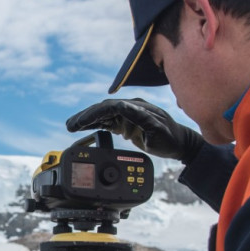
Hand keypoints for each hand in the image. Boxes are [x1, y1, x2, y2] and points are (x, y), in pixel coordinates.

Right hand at [65, 98, 204, 162]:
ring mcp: (128, 114)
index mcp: (137, 107)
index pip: (111, 106)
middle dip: (85, 117)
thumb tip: (124, 108)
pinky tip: (84, 128)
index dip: (94, 113)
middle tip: (69, 125)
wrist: (179, 143)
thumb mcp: (157, 131)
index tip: (82, 121)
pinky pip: (107, 121)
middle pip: (103, 109)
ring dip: (87, 120)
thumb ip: (141, 118)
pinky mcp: (126, 122)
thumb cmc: (170, 139)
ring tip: (71, 126)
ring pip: (103, 115)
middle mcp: (131, 107)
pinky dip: (95, 124)